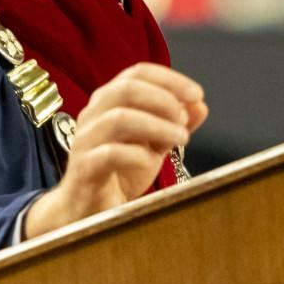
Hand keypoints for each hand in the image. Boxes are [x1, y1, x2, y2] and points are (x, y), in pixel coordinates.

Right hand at [22, 63, 207, 238]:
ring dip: (157, 126)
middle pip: (126, 88)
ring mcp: (85, 140)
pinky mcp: (83, 168)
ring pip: (118, 118)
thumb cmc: (121, 171)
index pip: (138, 73)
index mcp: (110, 101)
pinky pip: (109, 154)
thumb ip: (175, 124)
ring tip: (180, 139)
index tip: (197, 95)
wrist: (90, 210)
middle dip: (163, 100)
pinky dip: (137, 155)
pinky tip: (152, 161)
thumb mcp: (155, 144)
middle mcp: (93, 114)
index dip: (170, 80)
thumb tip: (200, 106)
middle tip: (184, 121)